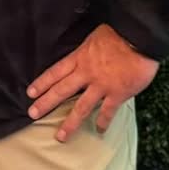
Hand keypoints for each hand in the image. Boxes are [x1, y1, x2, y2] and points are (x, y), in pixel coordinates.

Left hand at [27, 24, 158, 141]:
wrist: (138, 37)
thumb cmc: (119, 32)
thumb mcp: (95, 37)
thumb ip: (88, 50)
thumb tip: (85, 54)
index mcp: (80, 57)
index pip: (55, 72)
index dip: (42, 83)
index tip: (30, 93)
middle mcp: (86, 73)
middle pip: (61, 90)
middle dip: (46, 103)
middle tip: (33, 114)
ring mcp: (101, 85)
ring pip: (81, 107)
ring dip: (70, 123)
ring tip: (61, 136)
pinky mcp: (117, 93)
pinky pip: (107, 111)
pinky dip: (103, 122)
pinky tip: (99, 130)